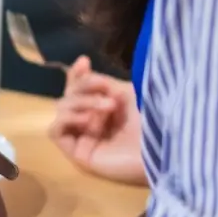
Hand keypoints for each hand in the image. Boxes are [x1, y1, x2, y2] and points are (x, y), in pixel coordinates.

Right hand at [49, 57, 146, 185]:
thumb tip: (82, 70)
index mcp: (105, 110)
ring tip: (107, 106)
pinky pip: (55, 131)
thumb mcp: (126, 92)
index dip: (77, 75)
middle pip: (68, 96)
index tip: (84, 61)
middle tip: (105, 87)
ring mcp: (84, 139)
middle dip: (84, 87)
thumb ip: (101, 83)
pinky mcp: (78, 154)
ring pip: (61, 110)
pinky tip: (88, 120)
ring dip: (81, 102)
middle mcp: (92, 123)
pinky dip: (67, 119)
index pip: (80, 91)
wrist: (162, 147)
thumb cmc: (151, 119)